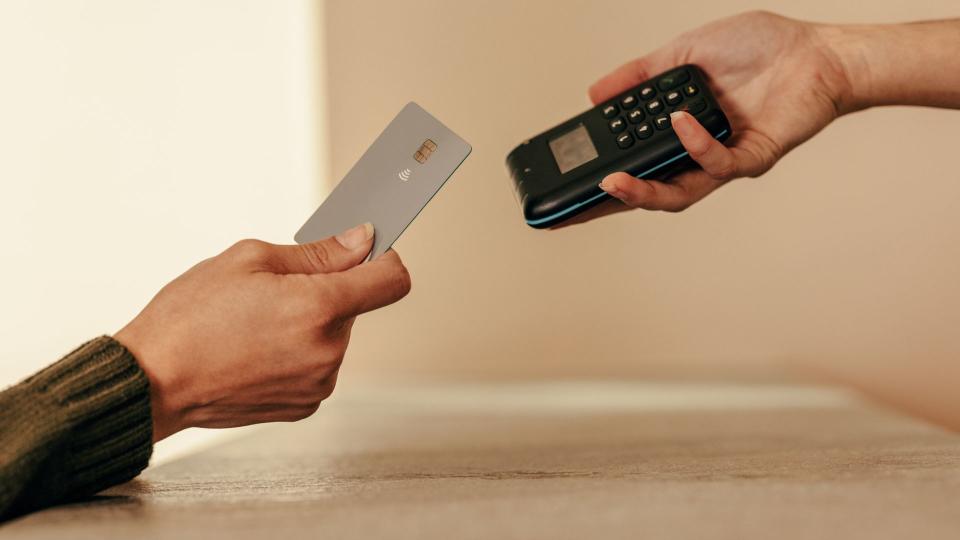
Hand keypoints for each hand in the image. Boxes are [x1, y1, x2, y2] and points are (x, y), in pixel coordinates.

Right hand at [114, 223, 410, 440]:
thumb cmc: (189, 319)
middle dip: (327, 291)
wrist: (153, 381)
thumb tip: (361, 241)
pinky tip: (257, 349)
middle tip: (275, 291)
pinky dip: (298, 352)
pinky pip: (317, 364)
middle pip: (356, 306)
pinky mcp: (304, 405)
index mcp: (320, 309)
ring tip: (257, 324)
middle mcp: (328, 352)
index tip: (367, 251)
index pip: (392, 280)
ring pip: (334, 335)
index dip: (383, 258)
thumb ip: (318, 252)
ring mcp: (318, 383)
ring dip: (310, 323)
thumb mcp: (251, 260)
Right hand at [575, 11, 853, 220]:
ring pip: (677, 193)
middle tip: (575, 206)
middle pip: (648, 190)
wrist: (817, 50)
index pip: (634, 161)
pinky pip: (717, 163)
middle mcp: (698, 152)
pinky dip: (694, 144)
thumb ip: (641, 73)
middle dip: (611, 202)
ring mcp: (724, 160)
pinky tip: (679, 121)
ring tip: (612, 181)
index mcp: (679, 131)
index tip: (567, 186)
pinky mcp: (753, 157)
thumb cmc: (762, 50)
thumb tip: (596, 92)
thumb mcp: (685, 52)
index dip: (601, 179)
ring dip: (642, 192)